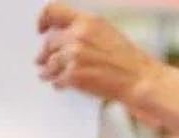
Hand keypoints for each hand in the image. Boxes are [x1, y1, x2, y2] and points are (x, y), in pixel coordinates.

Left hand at [36, 3, 161, 103]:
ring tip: (46, 75)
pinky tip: (60, 85)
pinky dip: (57, 83)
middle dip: (44, 53)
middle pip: (50, 42)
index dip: (43, 20)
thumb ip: (84, 31)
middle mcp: (78, 35)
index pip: (54, 12)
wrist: (138, 79)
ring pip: (50, 63)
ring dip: (47, 70)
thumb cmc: (128, 60)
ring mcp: (74, 55)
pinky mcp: (73, 75)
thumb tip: (66, 37)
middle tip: (41, 60)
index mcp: (87, 21)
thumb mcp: (106, 33)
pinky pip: (57, 79)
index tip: (40, 29)